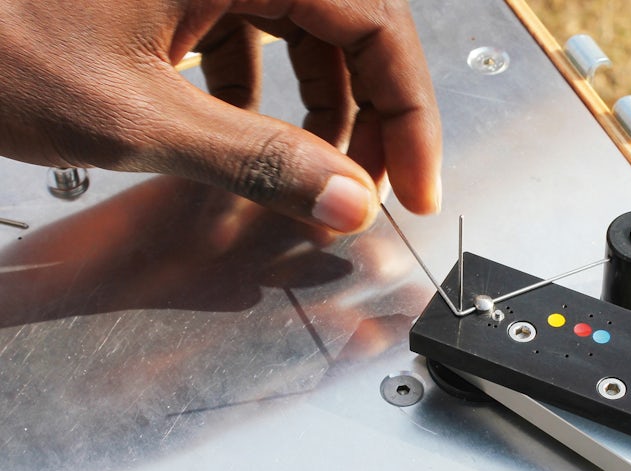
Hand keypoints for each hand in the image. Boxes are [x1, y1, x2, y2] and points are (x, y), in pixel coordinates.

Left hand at [0, 0, 441, 232]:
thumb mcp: (136, 117)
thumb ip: (256, 162)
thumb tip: (347, 203)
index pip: (379, 26)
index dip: (410, 118)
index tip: (415, 188)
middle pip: (354, 27)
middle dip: (372, 116)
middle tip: (369, 189)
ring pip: (308, 30)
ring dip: (322, 107)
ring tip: (311, 174)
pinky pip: (256, 28)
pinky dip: (265, 89)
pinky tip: (242, 130)